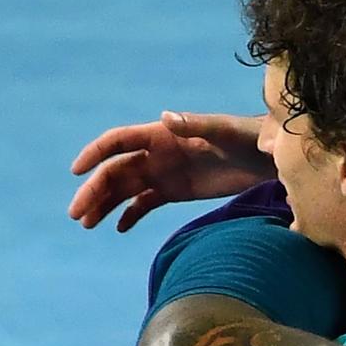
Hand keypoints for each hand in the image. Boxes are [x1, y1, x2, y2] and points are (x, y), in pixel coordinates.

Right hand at [68, 111, 274, 231]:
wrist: (268, 158)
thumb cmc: (248, 137)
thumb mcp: (224, 131)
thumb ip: (196, 125)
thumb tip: (166, 117)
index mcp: (162, 134)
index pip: (119, 141)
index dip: (95, 154)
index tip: (77, 171)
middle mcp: (157, 153)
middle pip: (116, 171)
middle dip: (94, 191)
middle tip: (77, 215)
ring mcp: (164, 173)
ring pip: (125, 189)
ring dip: (105, 204)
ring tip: (87, 224)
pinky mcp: (176, 191)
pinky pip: (145, 203)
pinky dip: (131, 214)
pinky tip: (119, 228)